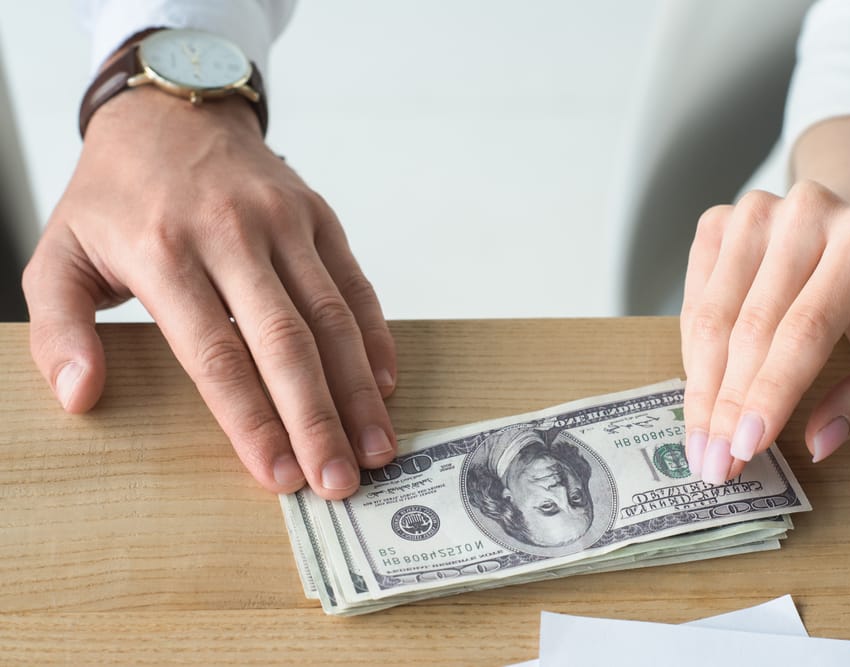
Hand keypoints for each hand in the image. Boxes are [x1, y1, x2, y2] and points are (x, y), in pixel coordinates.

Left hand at [22, 87, 397, 499]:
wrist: (171, 113)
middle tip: (340, 482)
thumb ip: (59, 329)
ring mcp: (283, 220)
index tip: (277, 477)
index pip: (216, 354)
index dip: (251, 421)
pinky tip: (384, 385)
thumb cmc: (114, 198)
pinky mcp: (317, 215)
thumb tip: (81, 396)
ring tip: (376, 448)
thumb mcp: (58, 255)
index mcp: (163, 252)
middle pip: (285, 341)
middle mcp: (231, 234)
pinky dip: (374, 336)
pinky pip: (354, 282)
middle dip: (317, 419)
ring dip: (357, 389)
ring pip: (331, 315)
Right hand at [680, 180, 849, 484]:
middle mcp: (806, 214)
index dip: (769, 392)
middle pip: (750, 327)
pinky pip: (694, 300)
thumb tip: (819, 443)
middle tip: (714, 463)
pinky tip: (700, 395)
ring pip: (712, 316)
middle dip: (727, 405)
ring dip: (701, 388)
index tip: (745, 447)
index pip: (804, 329)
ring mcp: (754, 213)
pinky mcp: (720, 222)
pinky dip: (693, 356)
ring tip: (699, 442)